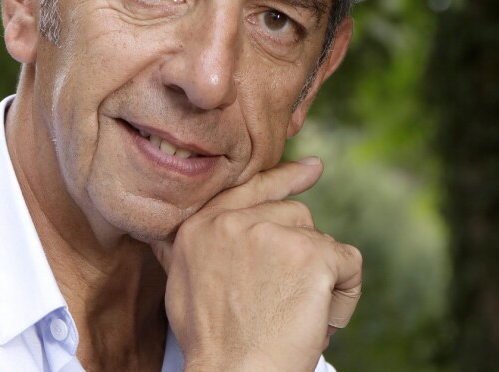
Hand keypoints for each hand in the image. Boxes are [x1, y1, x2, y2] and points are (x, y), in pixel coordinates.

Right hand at [151, 158, 361, 371]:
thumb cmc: (211, 339)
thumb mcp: (180, 282)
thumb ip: (186, 246)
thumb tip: (162, 231)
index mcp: (203, 225)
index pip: (250, 188)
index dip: (284, 179)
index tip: (311, 169)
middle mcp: (234, 221)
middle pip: (292, 214)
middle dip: (299, 250)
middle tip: (288, 294)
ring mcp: (273, 234)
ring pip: (319, 239)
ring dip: (319, 273)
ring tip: (298, 311)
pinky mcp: (310, 256)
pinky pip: (347, 262)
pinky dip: (345, 292)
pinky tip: (322, 317)